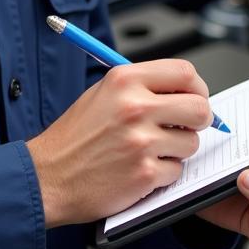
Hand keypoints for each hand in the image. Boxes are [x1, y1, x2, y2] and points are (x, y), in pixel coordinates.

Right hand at [26, 59, 211, 227]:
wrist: (48, 176)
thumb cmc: (75, 137)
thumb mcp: (104, 93)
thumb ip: (143, 87)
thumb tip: (185, 91)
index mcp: (125, 80)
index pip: (185, 73)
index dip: (197, 87)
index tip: (196, 97)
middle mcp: (135, 106)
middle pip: (199, 107)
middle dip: (198, 119)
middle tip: (185, 126)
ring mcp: (141, 141)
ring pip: (191, 142)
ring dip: (178, 149)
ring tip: (151, 150)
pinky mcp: (144, 174)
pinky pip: (177, 170)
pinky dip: (163, 173)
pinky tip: (140, 169)